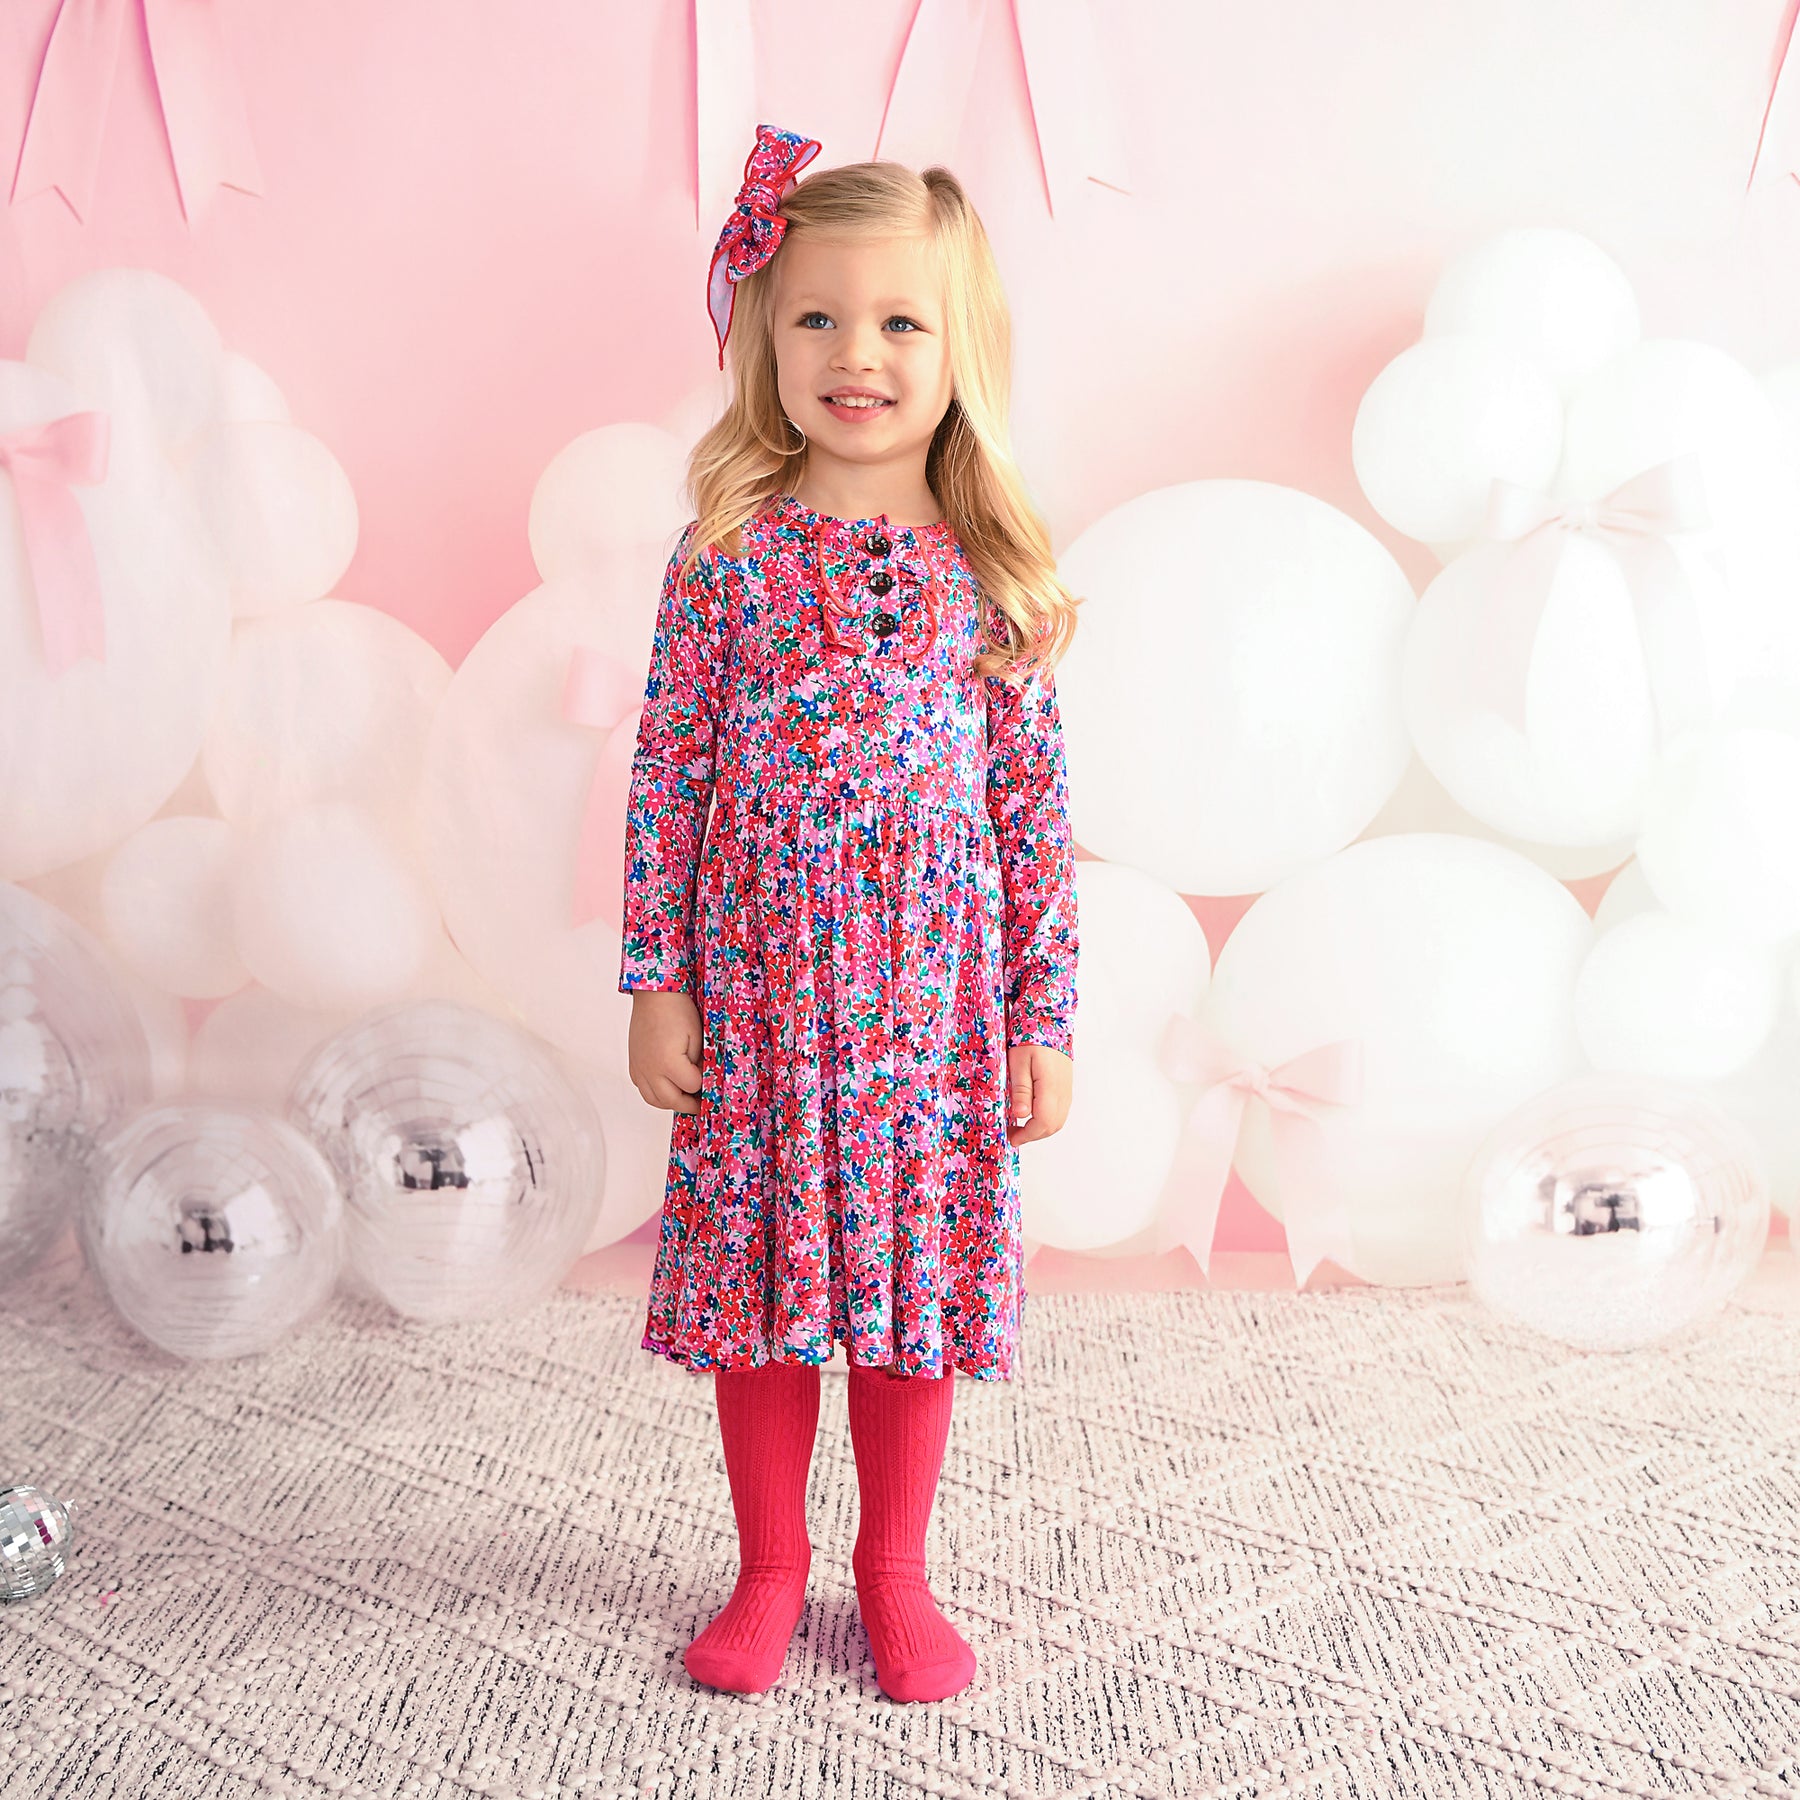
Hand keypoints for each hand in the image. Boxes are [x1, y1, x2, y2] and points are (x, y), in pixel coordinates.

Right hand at [627, 990, 704, 1113]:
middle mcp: (649, 1070)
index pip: (692, 1087)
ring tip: (686, 1097)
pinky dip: (657, 1093)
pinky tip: (669, 1086)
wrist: (654, 995)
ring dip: (672, 1102)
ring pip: (654, 1100)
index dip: (704, 1084)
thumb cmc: (677, 1010)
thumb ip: (700, 1063)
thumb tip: (702, 1080)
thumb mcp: (698, 1037)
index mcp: (668, 1062)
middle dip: (690, 1104)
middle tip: (703, 1102)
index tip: (711, 1079)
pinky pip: (644, 1089)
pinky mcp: (634, 1065)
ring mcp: (639, 1068)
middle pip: (672, 1101)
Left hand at [1005, 1042, 1071, 1145]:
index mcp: (1050, 1088)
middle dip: (1032, 1135)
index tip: (1012, 1138)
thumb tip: (1021, 1114)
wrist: (1048, 1021)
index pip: (1042, 1123)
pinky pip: (1059, 1112)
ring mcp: (1067, 1091)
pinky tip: (1032, 1115)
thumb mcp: (1018, 1063)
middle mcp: (1063, 1093)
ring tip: (1020, 1127)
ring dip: (1040, 1129)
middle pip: (1051, 1126)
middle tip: (1013, 1134)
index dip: (1027, 1135)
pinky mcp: (1066, 1087)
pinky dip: (1046, 1120)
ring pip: (1057, 1121)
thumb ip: (1021, 1089)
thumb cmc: (1030, 1038)